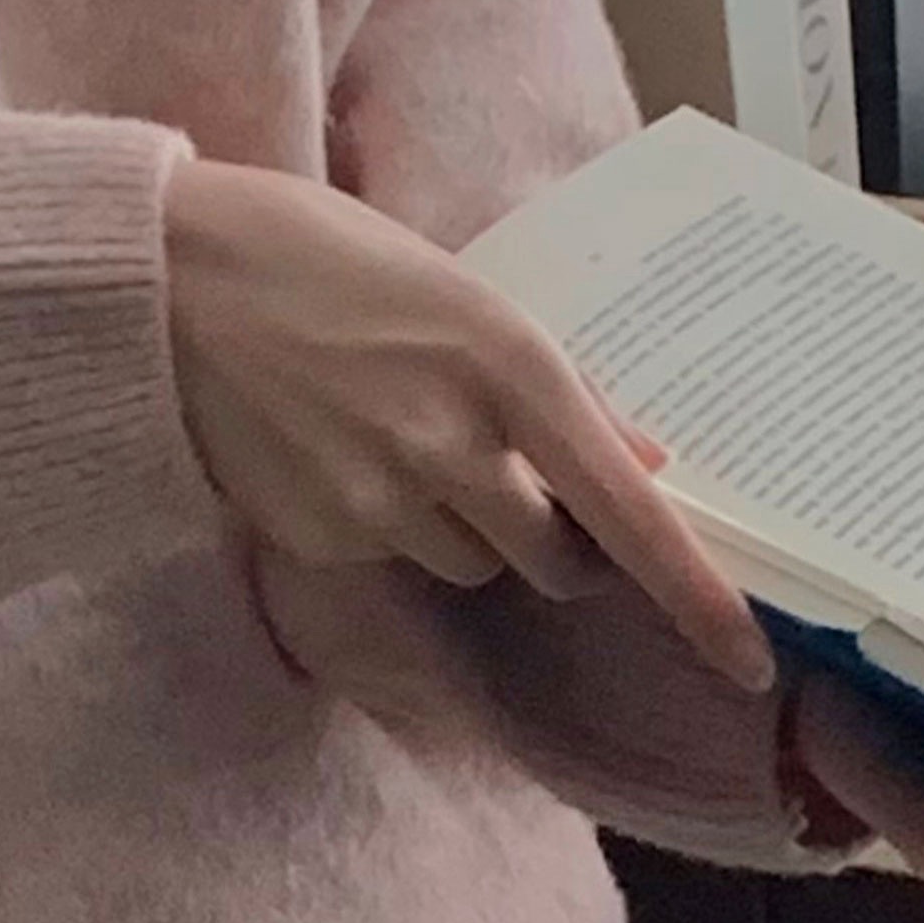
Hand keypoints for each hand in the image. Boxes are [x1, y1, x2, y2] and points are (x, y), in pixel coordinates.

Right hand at [163, 160, 772, 695]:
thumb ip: (556, 387)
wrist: (172, 276)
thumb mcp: (463, 292)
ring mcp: (382, 498)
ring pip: (472, 565)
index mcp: (512, 366)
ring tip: (388, 435)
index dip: (698, 598)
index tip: (751, 664)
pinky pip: (388, 557)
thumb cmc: (324, 259)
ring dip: (459, 527)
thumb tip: (646, 463)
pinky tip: (328, 447)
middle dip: (551, 539)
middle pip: (557, 564)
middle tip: (506, 475)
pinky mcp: (320, 532)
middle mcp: (456, 445)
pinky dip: (379, 521)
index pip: (631, 513)